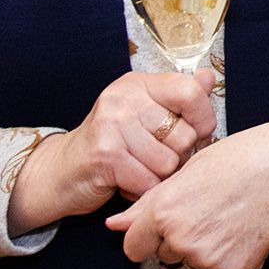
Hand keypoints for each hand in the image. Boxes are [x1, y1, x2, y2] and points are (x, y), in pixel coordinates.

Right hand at [7, 68, 215, 235]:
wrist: (60, 171)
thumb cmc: (113, 143)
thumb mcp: (145, 112)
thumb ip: (179, 96)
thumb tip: (208, 78)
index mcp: (139, 84)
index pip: (191, 93)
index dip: (204, 120)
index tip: (197, 134)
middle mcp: (124, 99)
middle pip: (184, 135)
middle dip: (179, 156)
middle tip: (157, 159)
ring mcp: (112, 126)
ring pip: (168, 163)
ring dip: (159, 176)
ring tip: (141, 169)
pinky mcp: (105, 156)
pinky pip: (148, 182)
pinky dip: (143, 190)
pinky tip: (128, 182)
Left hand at [105, 117, 268, 268]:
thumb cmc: (243, 159)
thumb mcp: (190, 171)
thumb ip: (148, 204)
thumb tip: (114, 225)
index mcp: (165, 211)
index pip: (132, 245)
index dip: (145, 236)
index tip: (160, 227)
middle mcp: (181, 239)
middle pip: (164, 254)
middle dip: (178, 238)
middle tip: (208, 209)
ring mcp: (208, 258)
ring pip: (193, 260)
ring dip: (205, 246)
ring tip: (231, 215)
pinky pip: (220, 267)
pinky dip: (230, 253)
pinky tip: (246, 227)